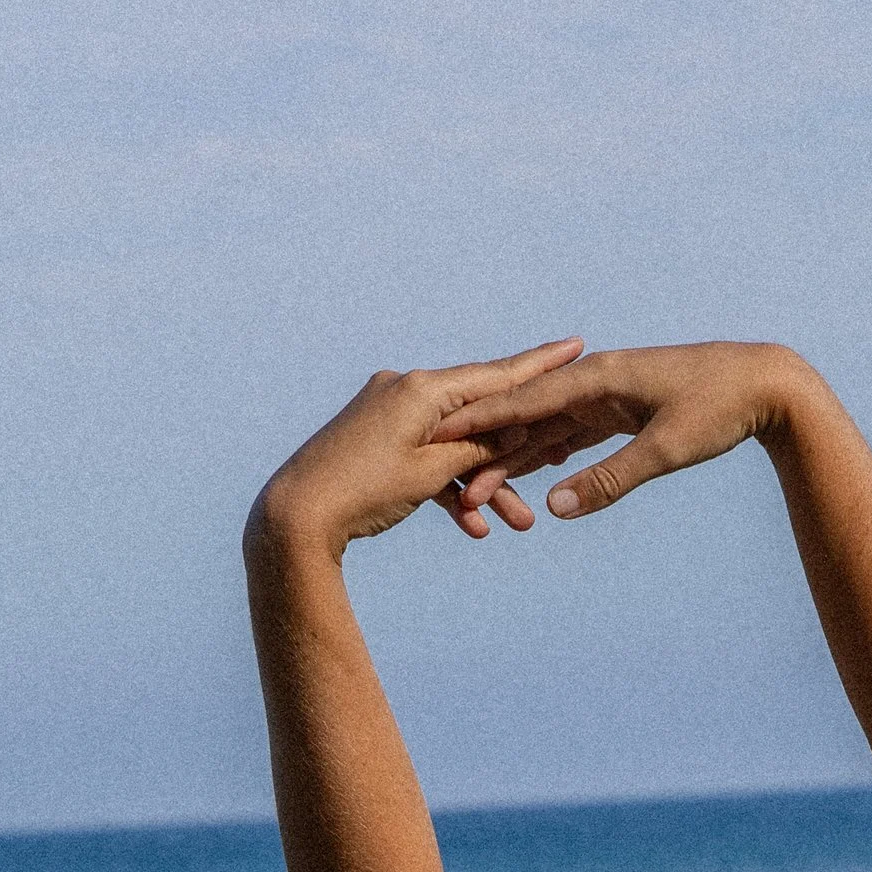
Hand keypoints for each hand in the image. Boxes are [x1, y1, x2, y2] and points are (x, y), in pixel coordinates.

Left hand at [249, 338, 583, 554]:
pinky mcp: (377, 436)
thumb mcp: (431, 473)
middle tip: (557, 454)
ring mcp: (389, 411)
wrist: (297, 516)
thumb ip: (477, 449)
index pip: (495, 375)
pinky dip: (446, 486)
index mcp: (421, 388)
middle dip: (515, 450)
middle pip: (478, 414)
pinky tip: (471, 526)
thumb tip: (511, 432)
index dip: (540, 365)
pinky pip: (424, 456)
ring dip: (483, 482)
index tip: (575, 346)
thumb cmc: (363, 492)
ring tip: (517, 522)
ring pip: (454, 443)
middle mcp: (405, 389)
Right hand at [433, 341, 814, 522]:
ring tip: (482, 484)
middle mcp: (597, 381)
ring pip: (550, 428)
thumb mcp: (665, 450)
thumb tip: (556, 507)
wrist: (767, 385)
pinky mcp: (626, 411)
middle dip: (491, 450)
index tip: (440, 432)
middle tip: (454, 481)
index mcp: (599, 378)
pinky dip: (551, 451)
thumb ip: (608, 480)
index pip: (525, 402)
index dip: (481, 420)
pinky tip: (531, 468)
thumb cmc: (719, 408)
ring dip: (518, 456)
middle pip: (530, 418)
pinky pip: (576, 433)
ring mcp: (610, 396)